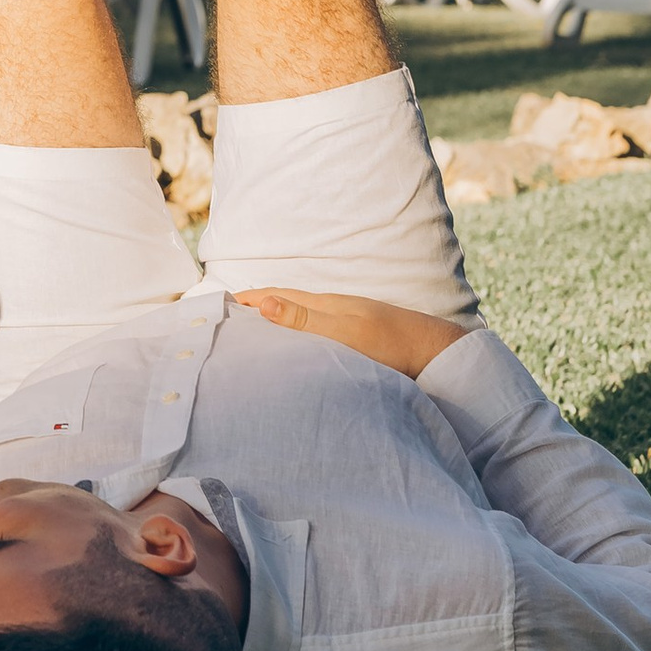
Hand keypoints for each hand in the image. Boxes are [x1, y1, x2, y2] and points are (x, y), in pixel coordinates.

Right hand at [234, 288, 470, 378]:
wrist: (435, 355)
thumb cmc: (390, 344)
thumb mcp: (344, 333)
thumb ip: (304, 320)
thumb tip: (262, 303)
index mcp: (321, 304)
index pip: (272, 295)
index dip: (244, 300)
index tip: (214, 305)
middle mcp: (329, 309)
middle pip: (282, 303)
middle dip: (252, 307)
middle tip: (222, 320)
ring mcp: (342, 321)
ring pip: (297, 316)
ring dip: (272, 320)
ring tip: (250, 334)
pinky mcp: (353, 338)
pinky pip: (311, 331)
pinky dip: (292, 334)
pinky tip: (294, 347)